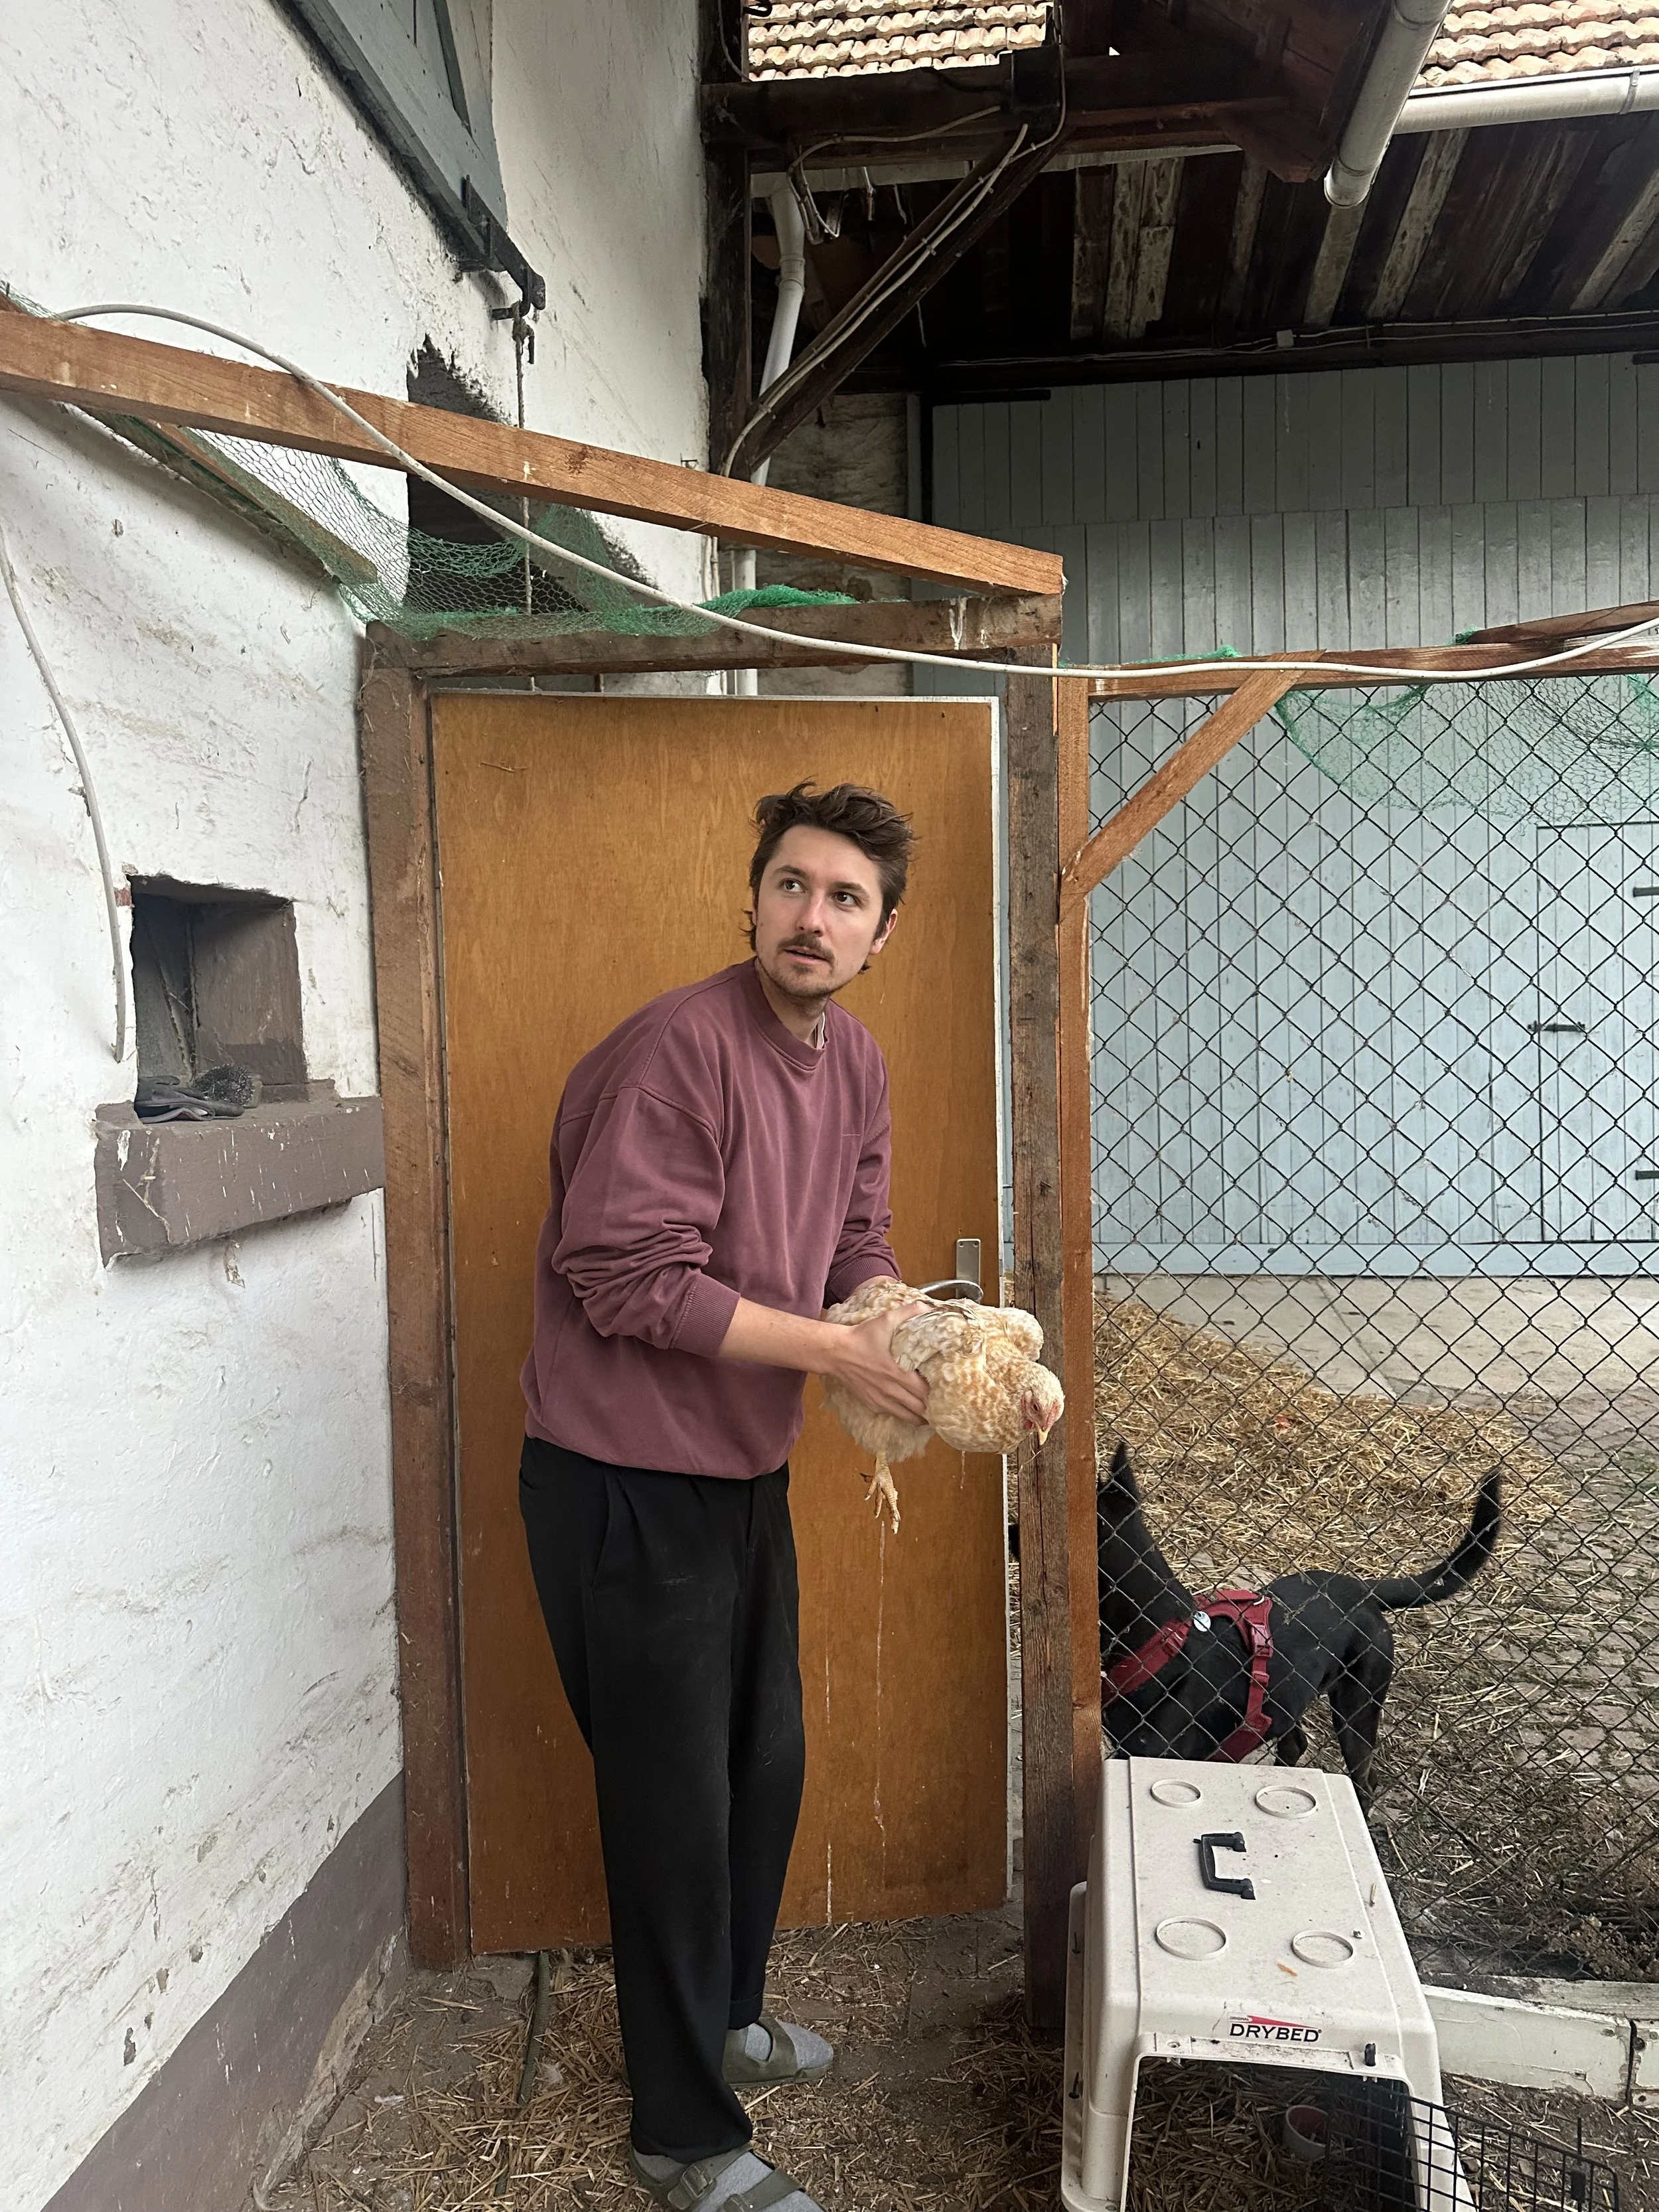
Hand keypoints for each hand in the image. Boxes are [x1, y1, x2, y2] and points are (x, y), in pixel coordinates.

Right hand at [822, 1302, 930, 1422]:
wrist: (836, 1352)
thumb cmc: (861, 1337)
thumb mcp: (886, 1320)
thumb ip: (909, 1312)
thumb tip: (928, 1307)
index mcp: (898, 1372)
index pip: (924, 1391)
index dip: (937, 1393)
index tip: (945, 1390)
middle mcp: (890, 1389)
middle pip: (918, 1407)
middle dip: (931, 1408)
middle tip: (940, 1404)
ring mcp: (880, 1398)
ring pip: (906, 1416)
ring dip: (919, 1417)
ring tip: (929, 1414)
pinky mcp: (870, 1403)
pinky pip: (891, 1414)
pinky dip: (903, 1415)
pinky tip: (909, 1411)